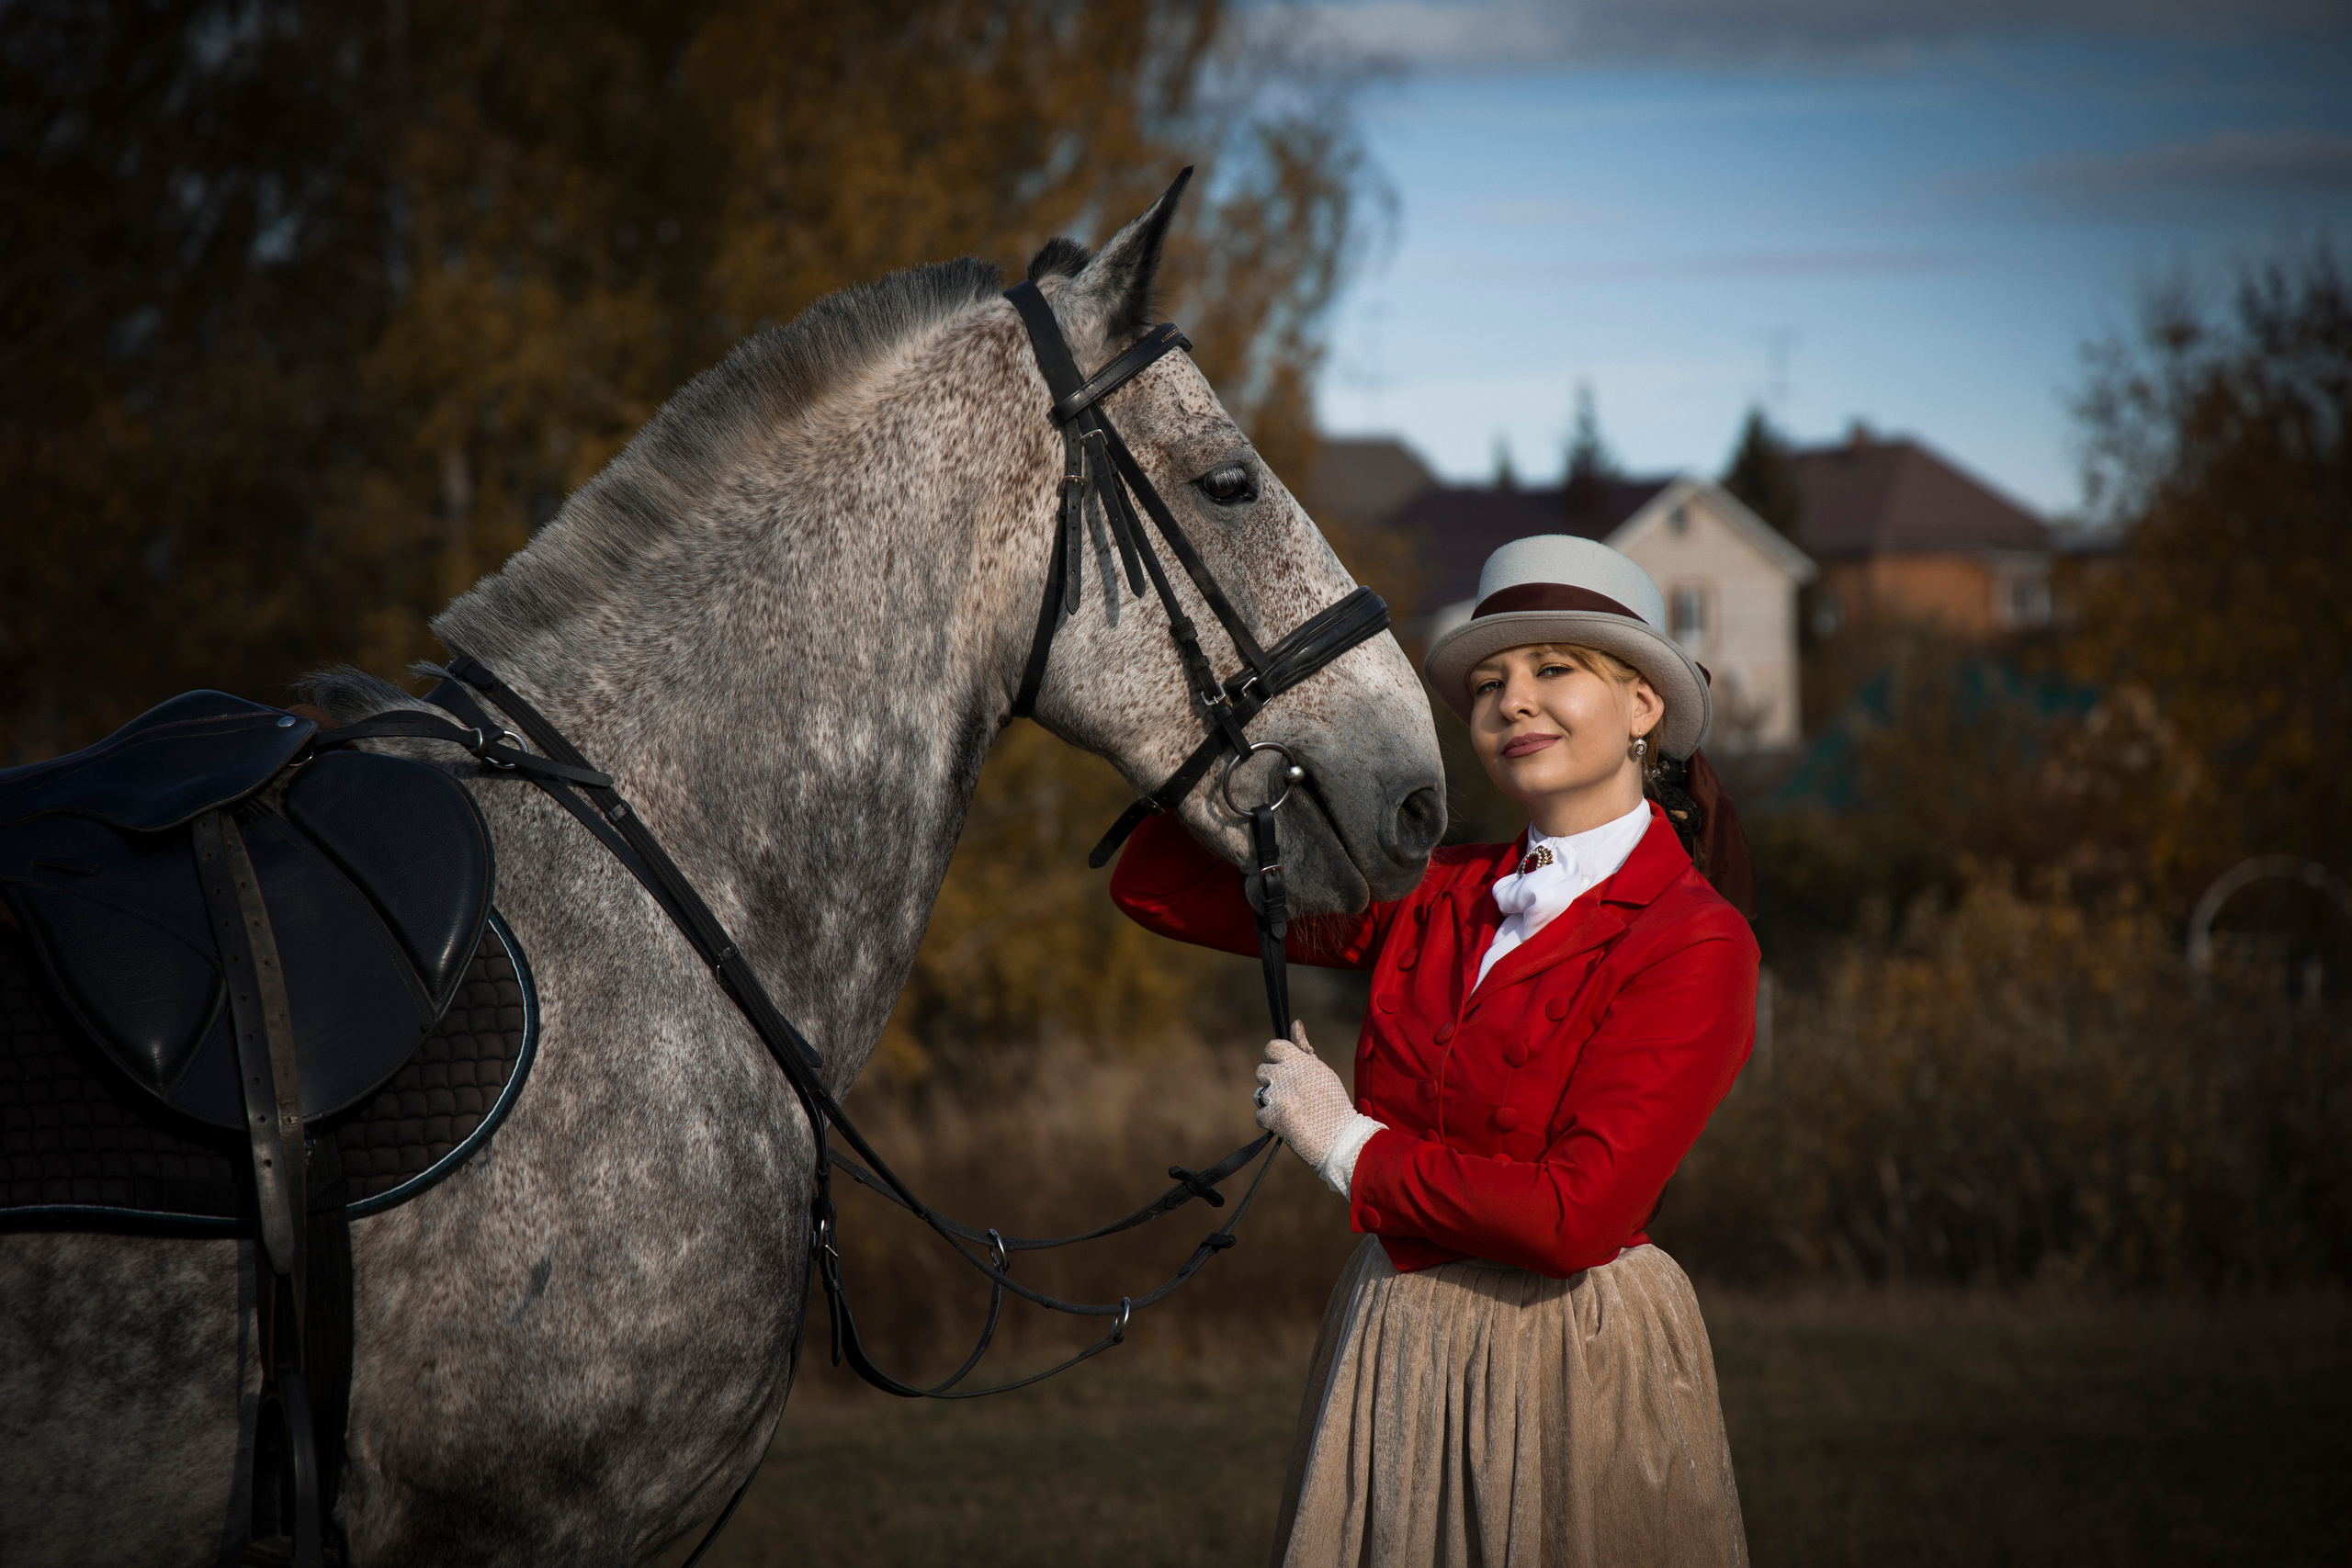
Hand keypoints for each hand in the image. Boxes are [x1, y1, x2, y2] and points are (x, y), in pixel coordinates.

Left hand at [1254, 1022, 1384, 1195]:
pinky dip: (1271, 1121)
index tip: (1279, 1066)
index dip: (1272, 1056)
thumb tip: (1295, 1023)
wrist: (1340, 1138)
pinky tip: (1288, 1124)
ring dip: (1270, 1102)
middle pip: (1261, 1070)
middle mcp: (1286, 1075)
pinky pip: (1260, 1114)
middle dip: (1271, 1082)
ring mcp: (1277, 1096)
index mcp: (1300, 1062)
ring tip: (1291, 1111)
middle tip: (1289, 1095)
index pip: (1272, 1046)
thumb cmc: (1333, 1103)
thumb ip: (1304, 1049)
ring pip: (1259, 1093)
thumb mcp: (1322, 1071)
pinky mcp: (1271, 1117)